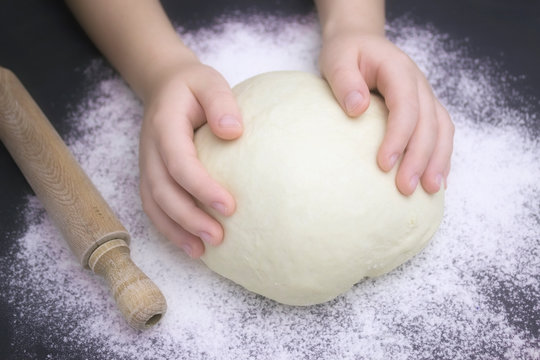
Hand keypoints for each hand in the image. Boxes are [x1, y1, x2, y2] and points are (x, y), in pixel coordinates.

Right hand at [139, 53, 242, 257]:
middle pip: (163, 190)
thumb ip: (221, 103)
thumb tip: (233, 132)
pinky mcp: (152, 176)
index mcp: (165, 126)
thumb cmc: (193, 87)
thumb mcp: (209, 82)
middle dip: (189, 217)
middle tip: (219, 237)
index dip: (201, 187)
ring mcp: (148, 165)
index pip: (179, 162)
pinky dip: (170, 229)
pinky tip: (192, 246)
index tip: (230, 206)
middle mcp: (151, 149)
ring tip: (204, 251)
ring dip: (177, 230)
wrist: (166, 86)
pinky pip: (155, 207)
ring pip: (155, 204)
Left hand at [319, 30, 453, 194]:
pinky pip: (441, 133)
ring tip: (430, 190)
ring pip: (442, 130)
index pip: (406, 107)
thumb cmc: (347, 52)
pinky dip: (441, 156)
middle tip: (406, 188)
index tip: (383, 164)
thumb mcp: (338, 59)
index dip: (398, 137)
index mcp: (399, 70)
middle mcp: (419, 84)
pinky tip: (437, 179)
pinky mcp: (424, 109)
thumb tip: (357, 108)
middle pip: (428, 124)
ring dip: (438, 161)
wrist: (360, 41)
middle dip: (419, 158)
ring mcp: (425, 96)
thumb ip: (345, 80)